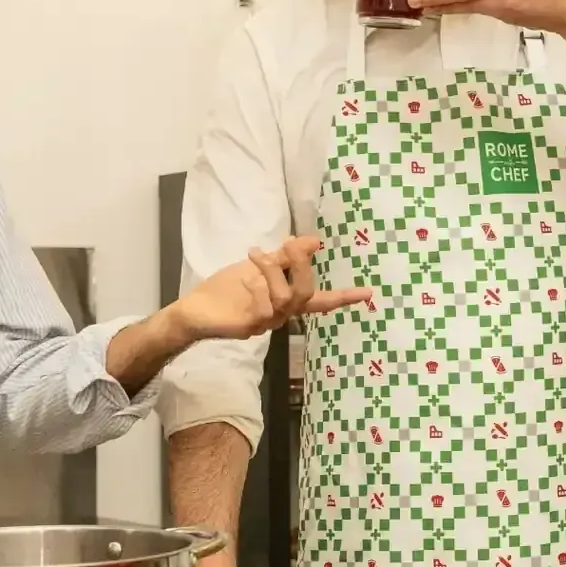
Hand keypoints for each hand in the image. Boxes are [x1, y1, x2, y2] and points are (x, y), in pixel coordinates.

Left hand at [172, 237, 372, 341]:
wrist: (195, 309)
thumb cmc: (228, 290)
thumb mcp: (260, 267)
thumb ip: (286, 257)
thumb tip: (314, 241)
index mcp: (287, 300)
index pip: (322, 300)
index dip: (345, 296)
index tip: (370, 292)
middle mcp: (282, 314)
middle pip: (306, 292)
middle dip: (300, 265)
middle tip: (289, 245)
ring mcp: (267, 322)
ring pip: (285, 296)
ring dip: (272, 270)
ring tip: (256, 253)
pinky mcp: (250, 325)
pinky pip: (263, 304)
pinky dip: (256, 284)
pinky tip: (244, 276)